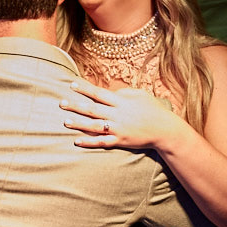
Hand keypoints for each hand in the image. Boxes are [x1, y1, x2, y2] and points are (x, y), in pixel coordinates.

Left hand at [59, 81, 182, 148]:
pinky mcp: (120, 141)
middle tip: (61, 103)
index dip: (84, 89)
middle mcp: (117, 114)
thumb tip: (111, 91)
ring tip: (65, 121)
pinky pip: (101, 142)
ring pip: (94, 125)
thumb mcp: (141, 95)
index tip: (71, 84)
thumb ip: (124, 93)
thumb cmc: (153, 110)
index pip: (99, 93)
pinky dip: (89, 142)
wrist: (165, 130)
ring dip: (78, 123)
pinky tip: (76, 140)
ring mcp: (118, 129)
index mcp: (121, 102)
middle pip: (93, 108)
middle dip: (76, 105)